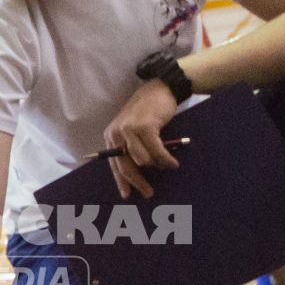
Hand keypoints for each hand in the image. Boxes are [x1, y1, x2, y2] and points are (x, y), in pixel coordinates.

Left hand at [102, 79, 181, 198]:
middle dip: (138, 182)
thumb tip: (140, 172)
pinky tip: (173, 164)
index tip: (127, 195)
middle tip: (148, 193)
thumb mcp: (134, 130)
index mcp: (111, 136)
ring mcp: (129, 130)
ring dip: (157, 166)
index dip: (121, 181)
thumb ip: (132, 148)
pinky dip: (165, 160)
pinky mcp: (144, 127)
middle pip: (125, 166)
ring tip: (166, 166)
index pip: (113, 164)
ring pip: (142, 161)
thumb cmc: (148, 111)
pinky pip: (156, 152)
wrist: (159, 88)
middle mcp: (116, 133)